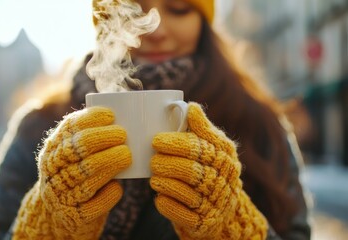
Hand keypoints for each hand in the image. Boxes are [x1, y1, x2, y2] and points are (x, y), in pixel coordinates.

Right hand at [13, 107, 130, 238]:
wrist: (58, 212)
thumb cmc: (75, 173)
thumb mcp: (72, 153)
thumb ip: (88, 136)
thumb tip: (120, 119)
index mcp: (54, 148)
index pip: (70, 127)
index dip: (92, 119)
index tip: (111, 116)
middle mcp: (53, 169)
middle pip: (80, 149)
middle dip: (104, 138)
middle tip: (123, 135)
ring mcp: (62, 193)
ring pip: (88, 175)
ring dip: (110, 163)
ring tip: (126, 156)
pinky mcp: (74, 215)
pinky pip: (94, 204)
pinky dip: (108, 194)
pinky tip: (117, 186)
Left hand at [150, 102, 267, 239]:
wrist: (222, 208)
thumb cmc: (211, 169)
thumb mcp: (212, 147)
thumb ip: (201, 128)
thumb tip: (191, 107)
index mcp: (224, 158)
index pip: (198, 148)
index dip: (175, 143)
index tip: (156, 140)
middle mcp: (222, 181)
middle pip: (189, 170)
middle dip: (166, 163)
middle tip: (153, 159)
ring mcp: (213, 204)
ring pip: (184, 192)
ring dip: (164, 182)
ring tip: (154, 176)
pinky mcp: (201, 222)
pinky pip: (180, 214)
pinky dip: (166, 204)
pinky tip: (159, 197)